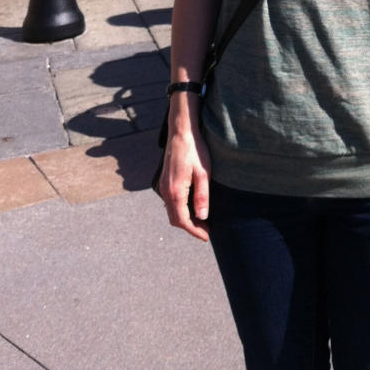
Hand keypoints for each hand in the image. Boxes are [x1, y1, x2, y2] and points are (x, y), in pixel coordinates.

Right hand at [158, 117, 212, 241]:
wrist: (181, 132)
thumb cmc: (195, 151)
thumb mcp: (203, 173)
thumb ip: (202, 196)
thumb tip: (202, 217)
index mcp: (175, 191)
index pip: (183, 221)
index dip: (194, 231)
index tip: (206, 237)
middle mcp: (165, 191)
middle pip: (175, 219)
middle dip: (190, 227)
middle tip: (206, 230)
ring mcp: (163, 186)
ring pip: (172, 211)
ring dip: (185, 219)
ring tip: (202, 220)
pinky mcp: (164, 181)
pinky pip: (170, 202)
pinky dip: (180, 210)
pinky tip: (192, 207)